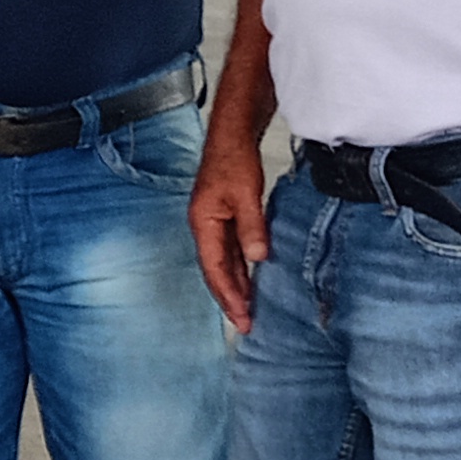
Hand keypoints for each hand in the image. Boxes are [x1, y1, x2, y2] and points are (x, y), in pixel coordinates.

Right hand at [191, 130, 270, 330]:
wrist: (232, 135)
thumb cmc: (233, 159)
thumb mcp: (245, 194)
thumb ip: (252, 227)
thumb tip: (257, 258)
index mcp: (203, 224)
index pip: (215, 269)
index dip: (228, 296)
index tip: (242, 317)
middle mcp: (204, 228)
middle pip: (215, 271)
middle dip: (229, 299)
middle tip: (245, 324)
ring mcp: (213, 224)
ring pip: (223, 264)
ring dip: (235, 286)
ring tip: (247, 309)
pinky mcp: (224, 219)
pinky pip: (230, 252)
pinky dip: (240, 269)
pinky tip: (250, 280)